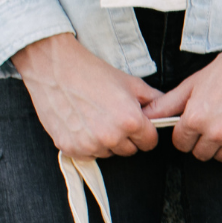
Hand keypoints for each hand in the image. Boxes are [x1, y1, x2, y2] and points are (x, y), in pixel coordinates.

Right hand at [12, 33, 161, 156]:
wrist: (54, 67)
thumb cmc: (92, 72)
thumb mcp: (129, 82)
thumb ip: (152, 100)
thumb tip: (167, 110)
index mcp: (131, 122)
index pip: (149, 143)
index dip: (145, 132)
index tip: (136, 124)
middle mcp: (112, 137)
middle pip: (129, 151)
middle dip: (125, 138)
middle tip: (111, 116)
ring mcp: (90, 145)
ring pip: (108, 153)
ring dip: (106, 142)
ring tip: (94, 117)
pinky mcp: (71, 148)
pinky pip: (88, 154)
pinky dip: (86, 144)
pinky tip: (80, 123)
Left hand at [143, 0, 221, 162]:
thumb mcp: (194, 83)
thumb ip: (169, 104)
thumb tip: (147, 115)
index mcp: (197, 118)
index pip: (181, 144)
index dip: (186, 133)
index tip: (196, 122)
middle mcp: (217, 131)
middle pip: (201, 154)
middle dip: (204, 140)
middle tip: (215, 119)